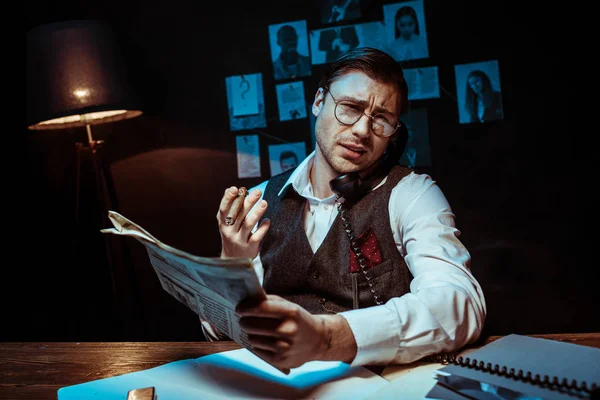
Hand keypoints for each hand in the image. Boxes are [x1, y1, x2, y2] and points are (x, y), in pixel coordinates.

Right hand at [217, 186, 269, 258]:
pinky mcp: (249, 247)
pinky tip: (267, 220)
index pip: (224, 209)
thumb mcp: (226, 223)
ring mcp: (239, 240)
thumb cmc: (232, 235)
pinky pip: (257, 236)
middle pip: (238, 214)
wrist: (233, 260)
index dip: (228, 199)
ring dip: (257, 212)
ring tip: (265, 202)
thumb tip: (228, 189)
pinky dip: (263, 227)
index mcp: (223, 224)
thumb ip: (229, 207)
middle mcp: (230, 232)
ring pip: (248, 224)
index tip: (234, 188)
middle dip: (248, 202)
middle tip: (257, 191)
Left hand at [236, 295, 355, 371]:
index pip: (260, 308)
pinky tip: (266, 341)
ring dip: (252, 334)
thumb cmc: (299, 320)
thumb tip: (246, 300)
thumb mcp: (289, 306)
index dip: (245, 308)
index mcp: (290, 312)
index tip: (239, 308)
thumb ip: (269, 301)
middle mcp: (288, 330)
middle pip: (251, 325)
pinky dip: (259, 345)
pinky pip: (257, 350)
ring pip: (252, 338)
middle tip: (244, 320)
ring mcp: (284, 347)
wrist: (318, 341)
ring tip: (259, 331)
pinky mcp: (280, 361)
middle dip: (244, 321)